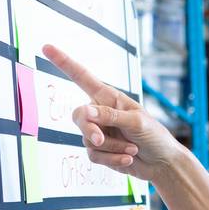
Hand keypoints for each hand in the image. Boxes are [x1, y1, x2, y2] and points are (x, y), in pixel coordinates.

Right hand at [43, 43, 181, 178]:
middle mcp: (100, 113)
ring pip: (89, 140)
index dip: (64, 62)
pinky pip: (94, 156)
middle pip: (79, 117)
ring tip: (132, 149)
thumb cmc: (154, 135)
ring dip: (113, 148)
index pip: (82, 77)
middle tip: (100, 140)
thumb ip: (110, 116)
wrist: (162, 162)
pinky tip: (128, 160)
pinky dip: (112, 160)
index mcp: (109, 97)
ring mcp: (99, 132)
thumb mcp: (136, 122)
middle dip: (90, 130)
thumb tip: (84, 112)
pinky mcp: (100, 151)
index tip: (46, 47)